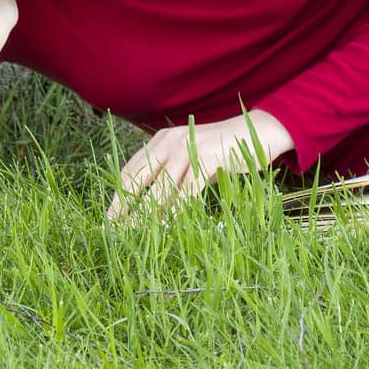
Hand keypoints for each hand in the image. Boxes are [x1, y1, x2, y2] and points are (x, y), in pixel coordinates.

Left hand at [106, 110, 293, 224]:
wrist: (260, 132)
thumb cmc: (225, 152)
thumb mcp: (192, 159)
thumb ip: (174, 175)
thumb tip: (152, 208)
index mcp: (161, 140)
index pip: (130, 170)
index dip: (118, 197)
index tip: (109, 221)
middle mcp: (169, 141)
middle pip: (138, 178)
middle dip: (124, 208)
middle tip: (113, 232)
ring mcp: (188, 147)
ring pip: (161, 188)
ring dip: (147, 215)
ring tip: (137, 236)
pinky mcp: (207, 157)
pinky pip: (187, 191)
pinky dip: (177, 212)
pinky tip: (170, 228)